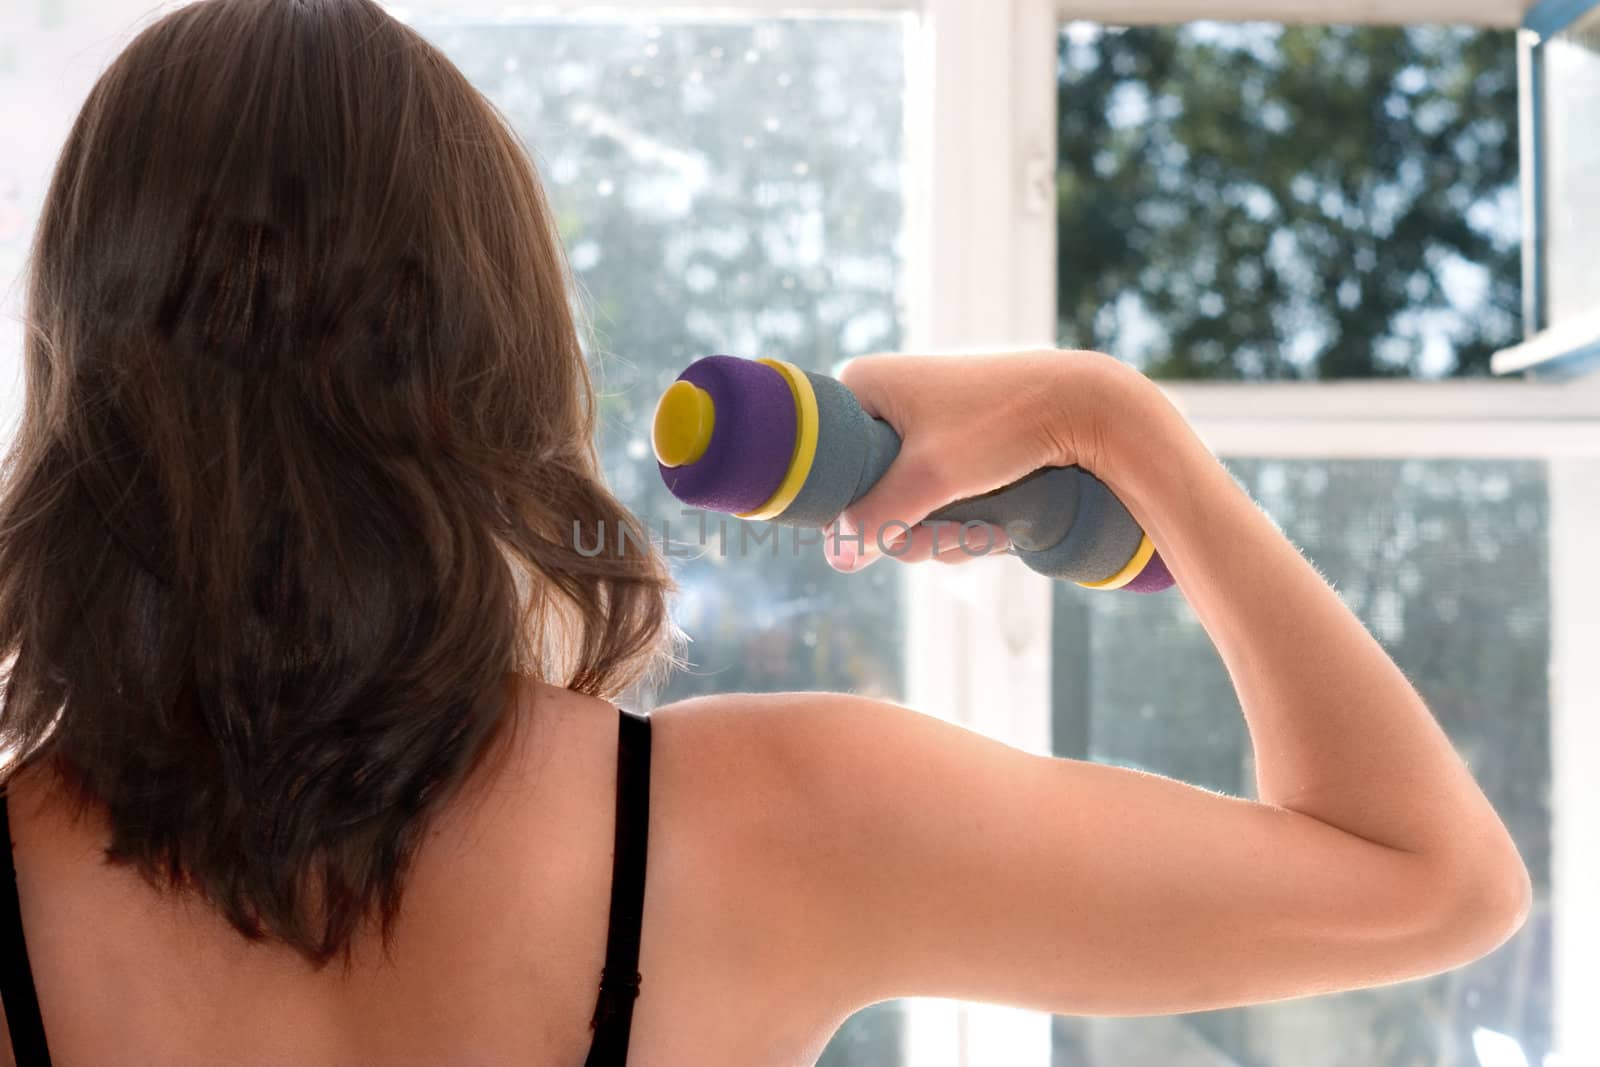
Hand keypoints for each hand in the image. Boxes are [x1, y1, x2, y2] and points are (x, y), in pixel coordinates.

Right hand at [822, 349, 1134, 571]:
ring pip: (907, 506)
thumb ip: (877, 519)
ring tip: (988, 528)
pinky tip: (998, 525)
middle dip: (914, 529)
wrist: (1084, 404)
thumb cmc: (1002, 423)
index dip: (850, 507)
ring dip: (945, 533)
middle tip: (952, 535)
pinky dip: (964, 521)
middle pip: (867, 494)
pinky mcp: (952, 450)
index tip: (890, 525)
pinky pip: (937, 501)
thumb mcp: (931, 477)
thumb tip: (837, 557)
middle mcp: (885, 403)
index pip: (823, 464)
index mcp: (862, 387)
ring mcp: (919, 428)